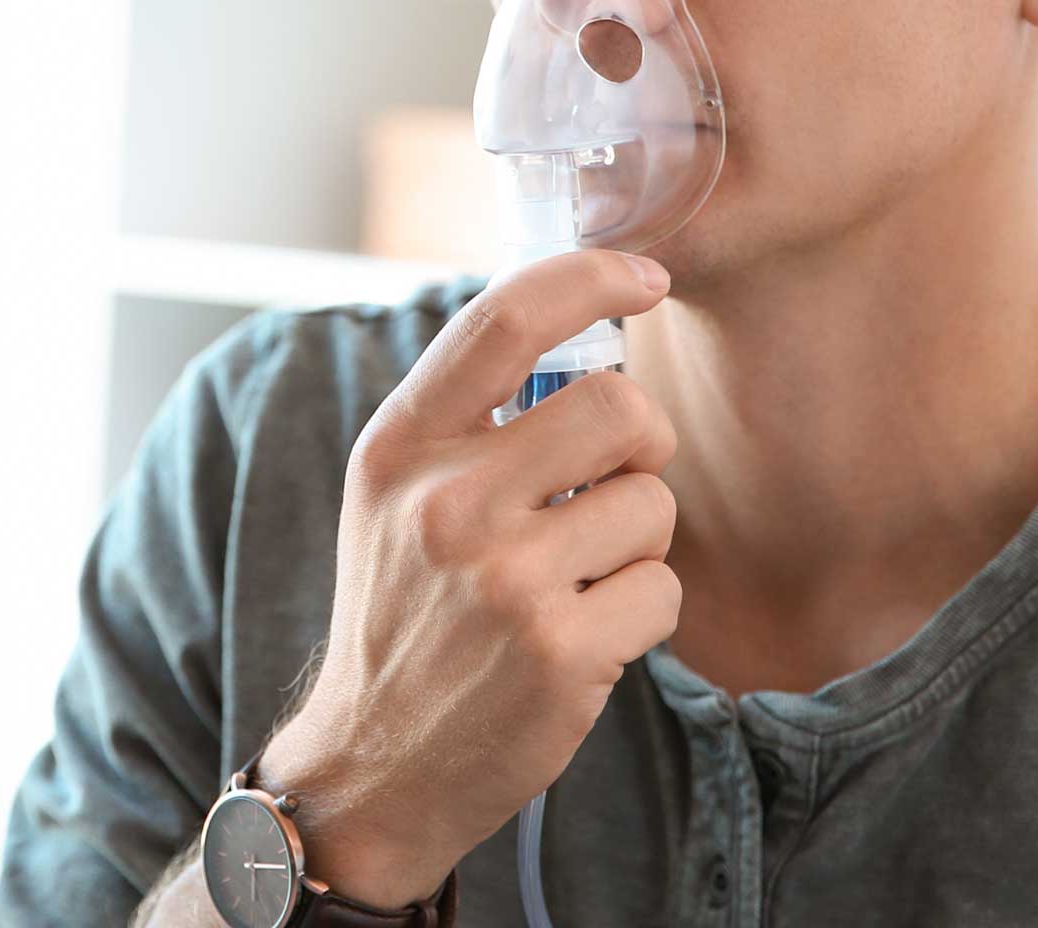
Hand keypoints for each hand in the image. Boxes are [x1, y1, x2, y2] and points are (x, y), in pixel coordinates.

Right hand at [266, 249, 680, 902]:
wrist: (375, 761)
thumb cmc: (406, 608)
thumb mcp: (397, 493)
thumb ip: (470, 412)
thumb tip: (583, 321)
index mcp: (402, 446)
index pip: (507, 315)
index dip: (593, 275)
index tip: (646, 278)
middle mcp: (447, 502)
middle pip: (618, 406)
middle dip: (643, 441)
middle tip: (615, 480)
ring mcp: (504, 580)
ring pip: (652, 504)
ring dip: (637, 541)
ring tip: (576, 579)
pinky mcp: (559, 651)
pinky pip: (663, 589)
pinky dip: (641, 612)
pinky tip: (584, 635)